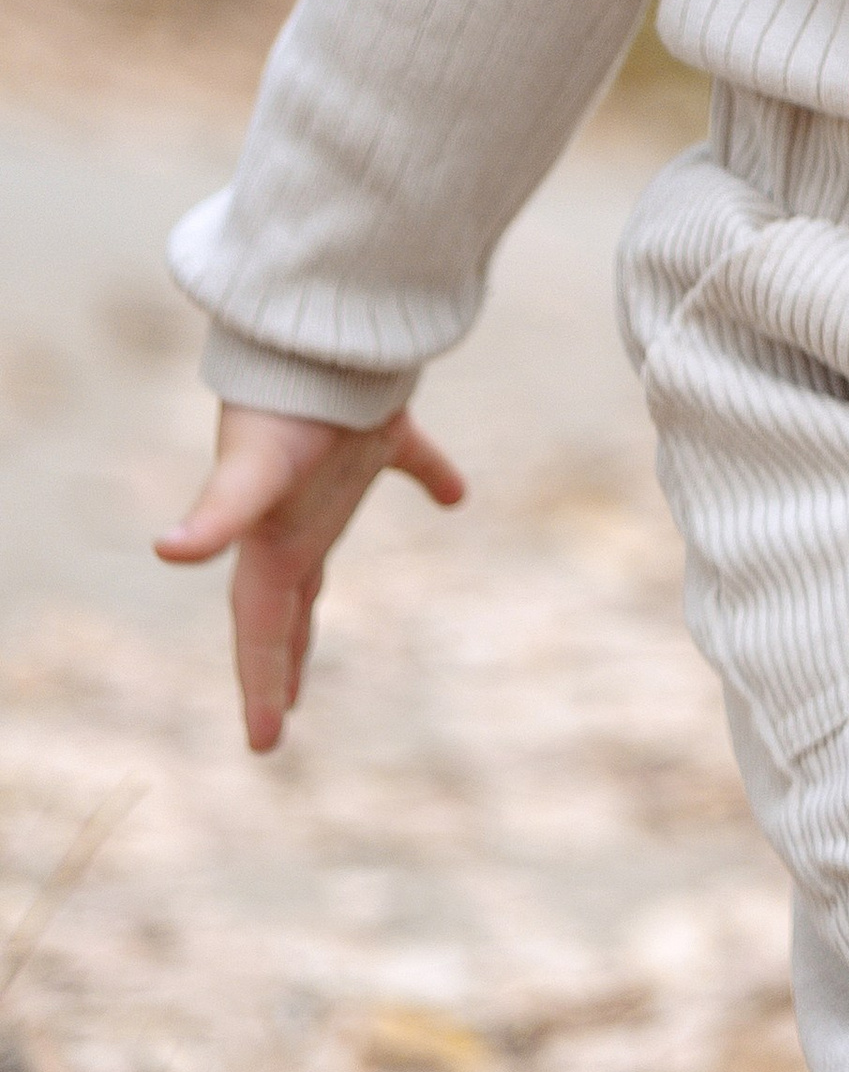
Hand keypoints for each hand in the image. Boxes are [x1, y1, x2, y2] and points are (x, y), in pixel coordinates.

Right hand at [156, 400, 466, 751]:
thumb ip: (219, 512)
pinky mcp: (377, 433)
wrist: (323, 326)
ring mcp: (334, 479)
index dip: (260, 686)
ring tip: (308, 637)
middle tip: (277, 714)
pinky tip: (456, 494)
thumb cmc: (286, 401)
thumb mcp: (253, 468)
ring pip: (321, 557)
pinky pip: (410, 463)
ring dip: (312, 601)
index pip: (261, 632)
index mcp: (273, 544)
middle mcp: (297, 520)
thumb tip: (168, 552)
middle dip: (277, 661)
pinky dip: (432, 476)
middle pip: (283, 607)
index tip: (264, 745)